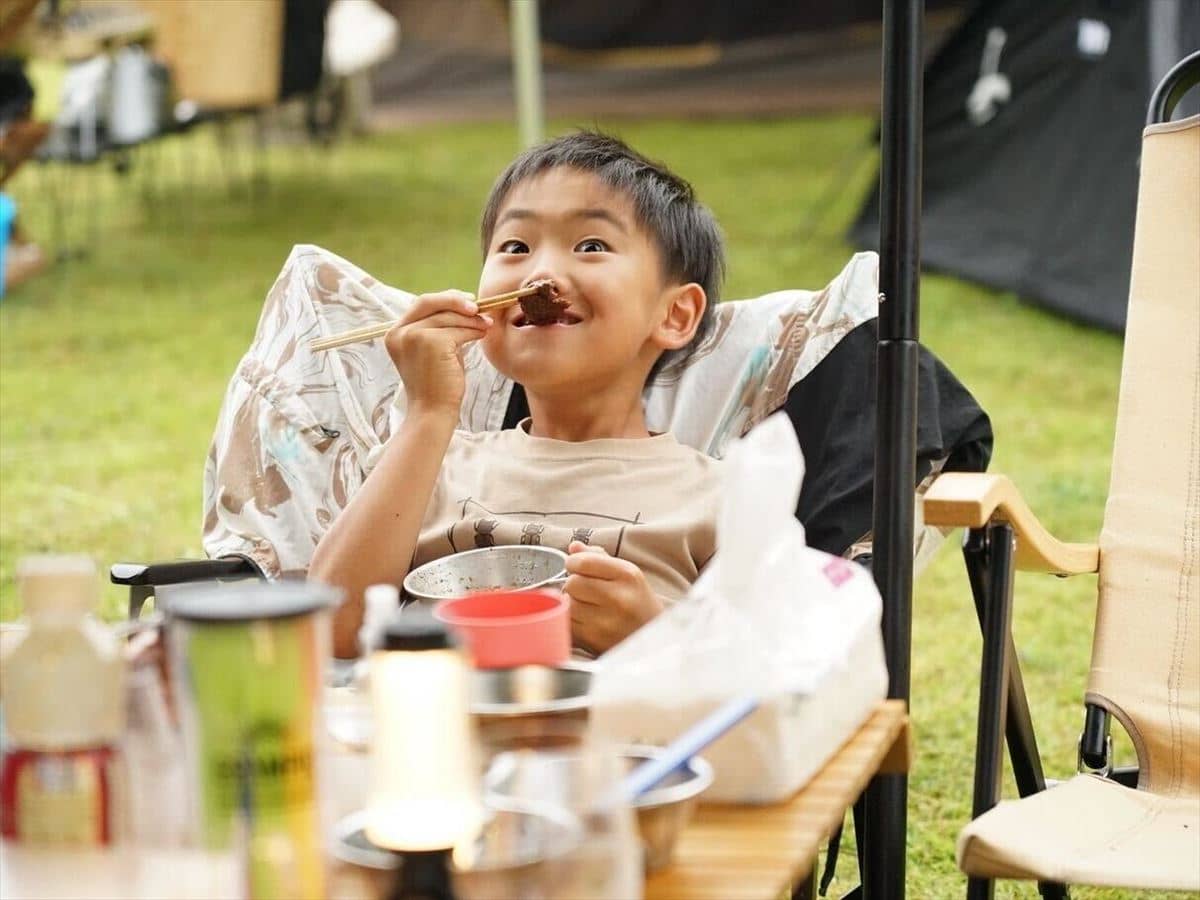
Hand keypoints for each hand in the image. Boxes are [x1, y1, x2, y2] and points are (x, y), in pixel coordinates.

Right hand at [385, 290, 492, 415]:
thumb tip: (464, 306)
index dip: (444, 299)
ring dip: (471, 319)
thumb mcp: (432, 351)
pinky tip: (482, 334)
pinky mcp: (430, 341)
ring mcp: (412, 335)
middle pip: (430, 302)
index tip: (466, 301)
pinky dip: (473, 330)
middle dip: (456, 300)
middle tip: (478, 306)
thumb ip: (438, 329)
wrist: (433, 412)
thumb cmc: (437, 386)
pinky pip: (458, 330)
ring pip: (448, 317)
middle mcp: (399, 332)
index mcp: (395, 334)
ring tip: (486, 325)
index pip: (420, 305)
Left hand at [563, 541, 663, 654]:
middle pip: (572, 583)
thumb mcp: (627, 574)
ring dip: (570, 604)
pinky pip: (566, 623)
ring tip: (586, 607)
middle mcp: (619, 599)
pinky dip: (570, 621)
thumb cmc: (637, 603)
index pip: (584, 562)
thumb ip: (598, 557)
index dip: (573, 562)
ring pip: (567, 604)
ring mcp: (606, 623)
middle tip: (584, 591)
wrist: (655, 640)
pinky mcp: (594, 641)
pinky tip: (584, 621)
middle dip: (573, 585)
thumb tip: (574, 547)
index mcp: (628, 576)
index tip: (576, 567)